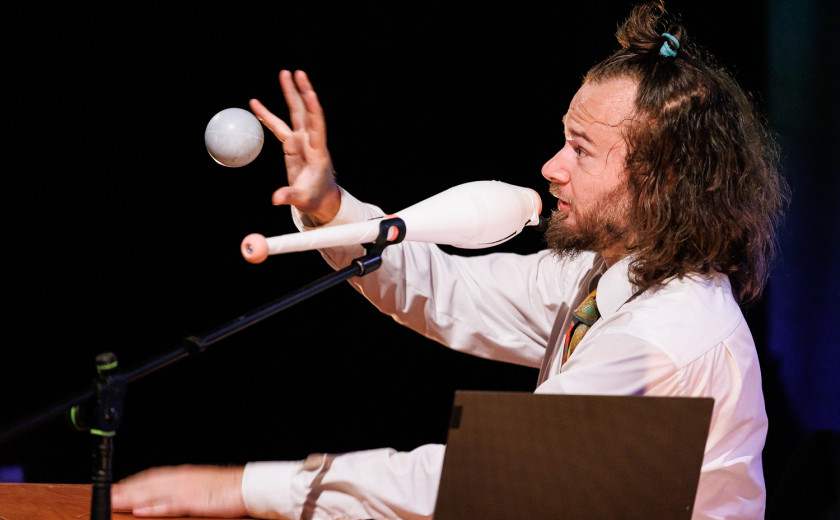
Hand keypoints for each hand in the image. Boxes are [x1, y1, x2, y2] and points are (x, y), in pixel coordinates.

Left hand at [111, 464, 246, 517]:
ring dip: (133, 497)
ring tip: (114, 502)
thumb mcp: (203, 485)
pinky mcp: (196, 500)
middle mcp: (183, 478)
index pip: (152, 476)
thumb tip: (168, 496)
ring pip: (155, 493)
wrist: (250, 486)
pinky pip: (172, 505)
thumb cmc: (229, 488)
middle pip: (148, 484)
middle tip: (106, 495)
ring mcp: (188, 489)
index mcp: (184, 474)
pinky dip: (155, 507)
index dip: (133, 482)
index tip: (116, 487)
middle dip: (126, 490)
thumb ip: (184, 489)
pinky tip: (142, 511)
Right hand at [250, 70, 340, 224]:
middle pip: (305, 111)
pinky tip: (256, 105)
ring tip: (284, 74)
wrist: (320, 198)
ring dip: (290, 94)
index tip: (310, 93)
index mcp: (317, 152)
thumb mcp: (303, 198)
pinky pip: (278, 126)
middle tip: (296, 73)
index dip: (313, 109)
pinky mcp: (292, 144)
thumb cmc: (315, 197)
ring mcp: (301, 141)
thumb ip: (290, 195)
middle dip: (301, 92)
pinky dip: (268, 116)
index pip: (317, 125)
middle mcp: (310, 141)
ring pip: (295, 113)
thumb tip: (277, 198)